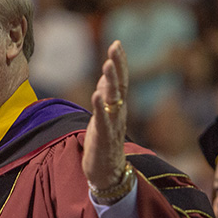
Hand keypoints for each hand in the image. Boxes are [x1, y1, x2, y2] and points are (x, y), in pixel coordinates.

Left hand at [83, 40, 128, 189]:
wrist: (107, 173)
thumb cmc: (104, 142)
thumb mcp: (105, 115)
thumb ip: (107, 94)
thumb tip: (108, 73)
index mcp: (118, 107)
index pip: (121, 81)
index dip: (120, 62)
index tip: (117, 43)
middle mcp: (118, 114)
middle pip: (120, 86)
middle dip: (118, 65)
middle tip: (114, 46)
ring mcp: (112, 126)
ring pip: (114, 101)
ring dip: (111, 82)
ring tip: (107, 65)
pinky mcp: (104, 139)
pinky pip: (104, 121)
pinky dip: (101, 108)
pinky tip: (97, 95)